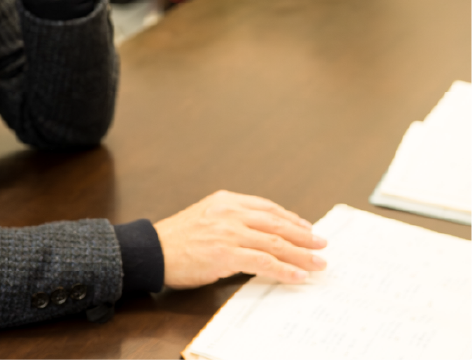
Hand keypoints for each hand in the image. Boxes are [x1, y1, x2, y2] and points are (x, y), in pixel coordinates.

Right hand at [154, 190, 326, 287]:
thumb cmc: (178, 238)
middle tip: (322, 244)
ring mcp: (229, 232)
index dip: (290, 218)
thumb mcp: (207, 217)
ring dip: (301, 254)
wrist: (154, 250)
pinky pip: (264, 262)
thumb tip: (260, 235)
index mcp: (226, 200)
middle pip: (276, 223)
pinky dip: (284, 269)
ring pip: (275, 242)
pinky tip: (297, 275)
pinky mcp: (226, 254)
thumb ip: (232, 221)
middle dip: (303, 235)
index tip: (306, 227)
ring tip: (318, 262)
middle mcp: (230, 212)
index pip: (267, 207)